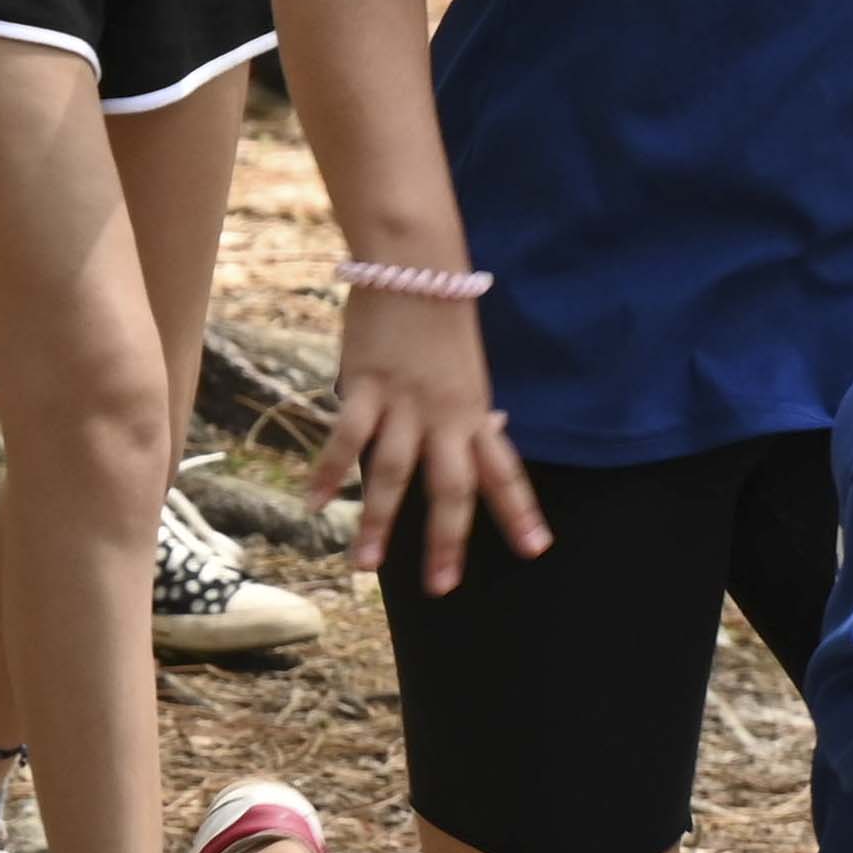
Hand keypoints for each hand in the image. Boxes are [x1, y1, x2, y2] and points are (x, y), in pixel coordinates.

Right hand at [308, 280, 547, 599]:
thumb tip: (495, 427)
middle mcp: (445, 416)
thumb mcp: (469, 368)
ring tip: (367, 566)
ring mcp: (404, 404)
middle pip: (452, 488)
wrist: (416, 266)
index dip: (520, 512)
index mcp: (476, 412)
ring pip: (393, 473)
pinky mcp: (366, 386)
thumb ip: (474, 406)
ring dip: (379, 522)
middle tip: (442, 587)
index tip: (537, 549)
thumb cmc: (442, 318)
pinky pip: (346, 437)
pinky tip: (315, 503)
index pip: (505, 471)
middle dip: (447, 541)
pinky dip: (328, 471)